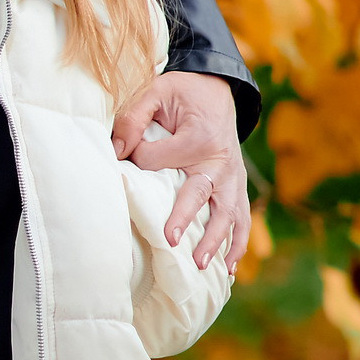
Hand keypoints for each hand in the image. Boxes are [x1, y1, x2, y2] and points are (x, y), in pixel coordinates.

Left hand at [111, 68, 251, 270]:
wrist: (218, 91)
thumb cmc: (183, 94)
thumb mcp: (157, 90)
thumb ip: (134, 116)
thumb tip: (117, 149)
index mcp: (199, 136)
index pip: (158, 159)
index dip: (138, 158)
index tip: (128, 152)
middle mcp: (220, 160)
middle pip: (199, 193)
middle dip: (185, 218)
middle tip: (169, 240)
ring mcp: (232, 177)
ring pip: (226, 213)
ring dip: (214, 240)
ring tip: (199, 265)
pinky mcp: (237, 187)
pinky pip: (242, 218)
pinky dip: (239, 243)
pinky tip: (229, 268)